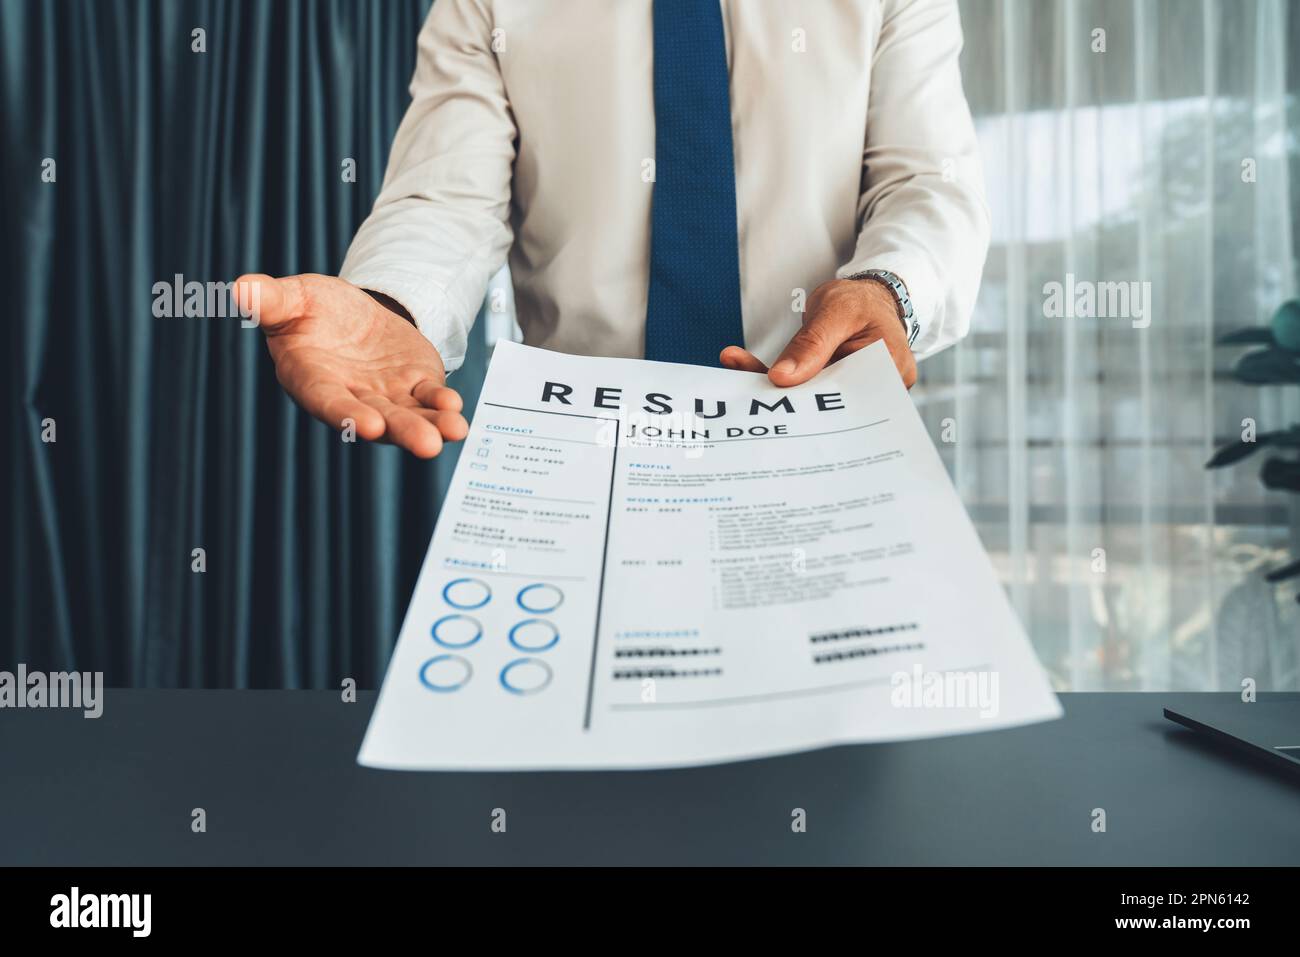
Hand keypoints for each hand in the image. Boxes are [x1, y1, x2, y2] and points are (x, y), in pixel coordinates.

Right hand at [234, 273, 467, 457]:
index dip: (345, 414)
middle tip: (426, 445)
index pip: (327, 400)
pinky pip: (429, 399)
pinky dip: (442, 404)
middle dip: (402, 430)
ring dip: (432, 426)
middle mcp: (350, 396)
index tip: (366, 425)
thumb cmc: (313, 310)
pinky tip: (457, 408)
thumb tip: (239, 288)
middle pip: (376, 417)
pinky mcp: (414, 387)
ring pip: (408, 416)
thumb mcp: (293, 298)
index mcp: (312, 379)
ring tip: (455, 430)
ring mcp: (385, 396)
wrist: (352, 313)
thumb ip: (270, 301)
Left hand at [719, 278, 916, 388]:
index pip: (846, 396)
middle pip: (824, 402)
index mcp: (888, 372)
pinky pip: (801, 388)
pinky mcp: (830, 389)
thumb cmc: (861, 301)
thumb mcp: (837, 312)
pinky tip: (739, 361)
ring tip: (736, 363)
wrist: (864, 299)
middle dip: (783, 395)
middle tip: (743, 387)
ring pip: (808, 397)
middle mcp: (873, 391)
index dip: (808, 401)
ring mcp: (850, 394)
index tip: (772, 390)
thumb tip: (781, 378)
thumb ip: (812, 344)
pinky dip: (772, 376)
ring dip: (770, 384)